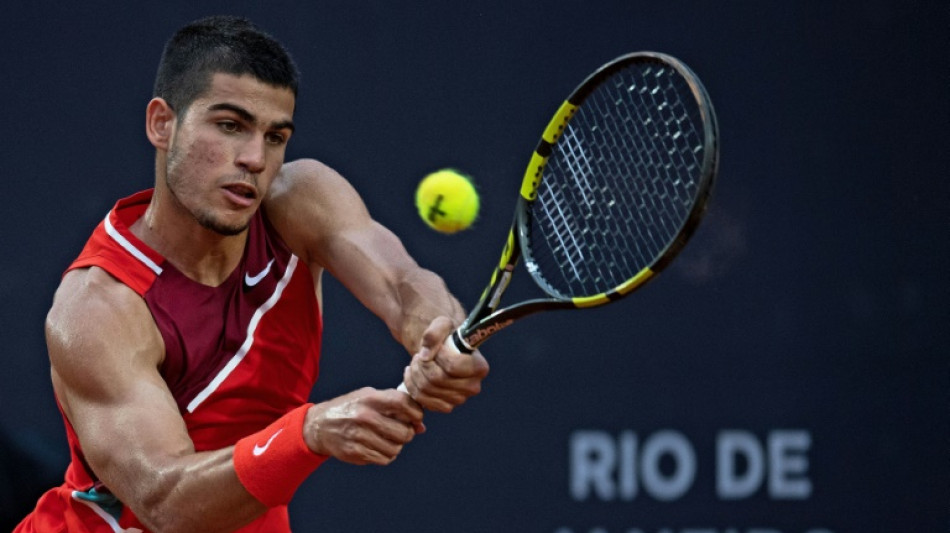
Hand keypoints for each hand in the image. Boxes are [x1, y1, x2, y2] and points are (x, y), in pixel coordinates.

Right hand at [304, 387, 424, 464]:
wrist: (320, 425)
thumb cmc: (351, 408)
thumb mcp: (370, 397)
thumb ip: (396, 407)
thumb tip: (421, 427)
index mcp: (370, 398)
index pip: (404, 403)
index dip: (416, 412)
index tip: (416, 418)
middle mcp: (364, 416)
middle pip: (403, 431)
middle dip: (408, 433)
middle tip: (401, 431)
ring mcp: (359, 436)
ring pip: (396, 448)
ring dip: (397, 446)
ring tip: (388, 439)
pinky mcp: (355, 452)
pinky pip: (384, 459)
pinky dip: (386, 455)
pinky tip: (379, 447)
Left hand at [402, 316, 489, 412]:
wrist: (444, 351)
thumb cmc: (447, 337)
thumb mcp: (442, 324)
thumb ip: (434, 332)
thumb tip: (425, 355)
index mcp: (479, 367)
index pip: (452, 366)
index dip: (437, 355)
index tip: (435, 347)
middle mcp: (473, 387)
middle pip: (437, 379)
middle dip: (422, 364)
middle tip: (420, 354)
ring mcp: (459, 399)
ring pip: (426, 389)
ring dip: (415, 373)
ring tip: (416, 361)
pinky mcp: (445, 406)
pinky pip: (422, 400)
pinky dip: (412, 385)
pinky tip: (413, 373)